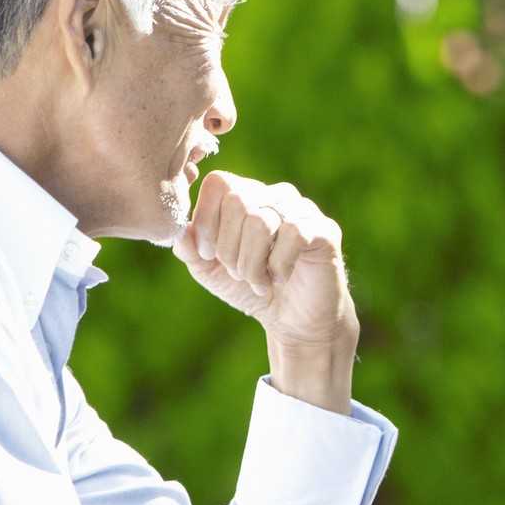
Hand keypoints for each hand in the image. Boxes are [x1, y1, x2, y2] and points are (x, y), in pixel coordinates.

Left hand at [173, 171, 359, 350]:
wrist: (292, 321)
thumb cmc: (249, 289)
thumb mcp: (209, 270)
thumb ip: (190, 248)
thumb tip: (179, 231)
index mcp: (247, 195)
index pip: (219, 183)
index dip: (206, 221)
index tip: (209, 255)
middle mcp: (276, 195)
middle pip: (238, 201)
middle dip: (228, 249)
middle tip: (238, 274)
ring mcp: (303, 210)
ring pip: (262, 221)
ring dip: (251, 264)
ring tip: (259, 281)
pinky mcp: (325, 230)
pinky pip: (294, 235)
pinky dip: (278, 267)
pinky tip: (281, 279)